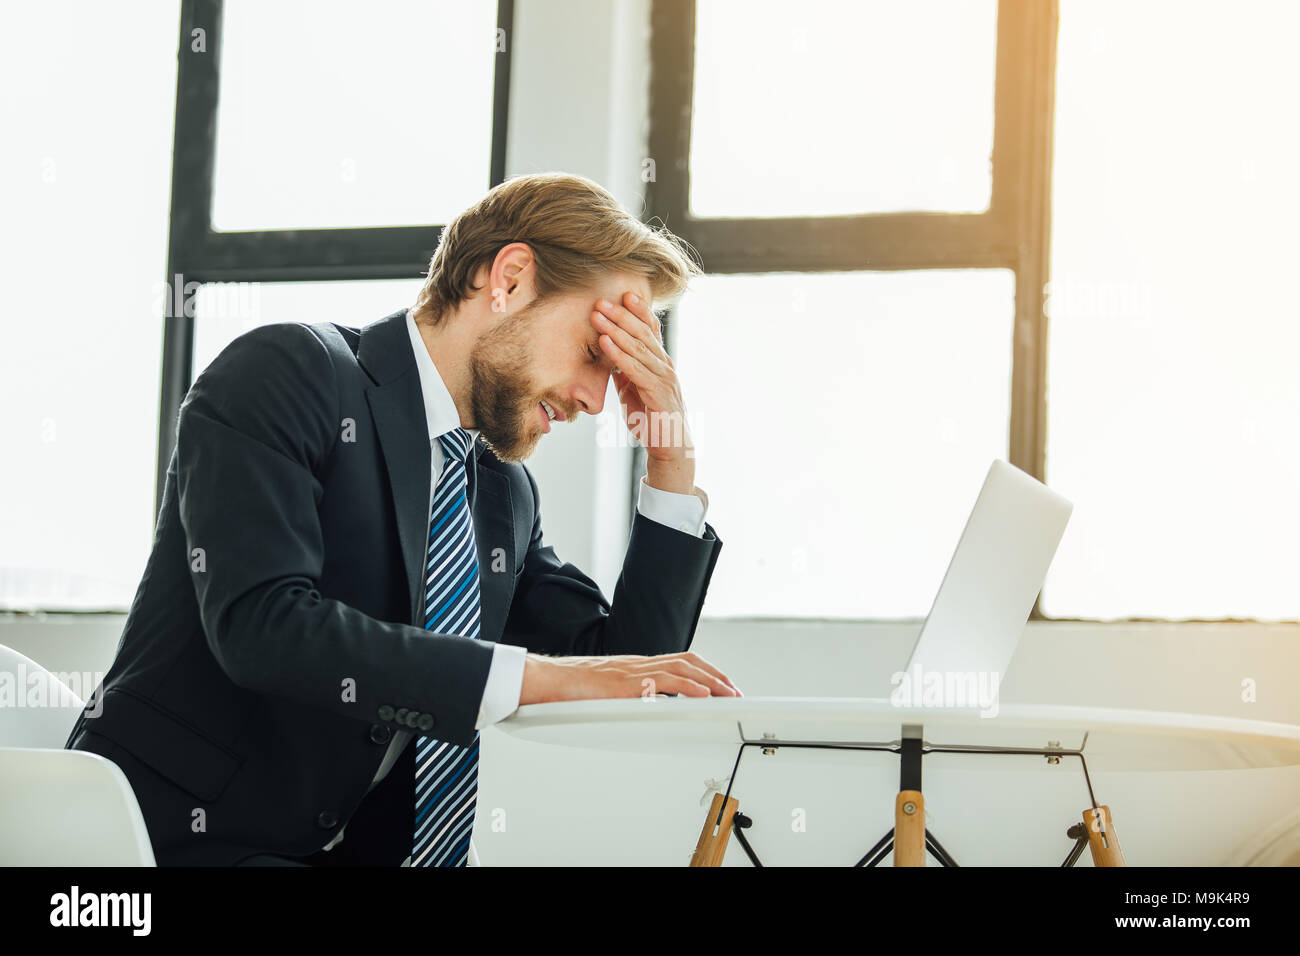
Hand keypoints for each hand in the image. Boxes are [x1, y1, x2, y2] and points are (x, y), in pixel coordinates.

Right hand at [520, 650, 741, 704]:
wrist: (546, 680)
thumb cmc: (569, 688)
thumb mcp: (606, 691)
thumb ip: (628, 695)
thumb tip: (650, 707)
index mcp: (636, 666)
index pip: (680, 660)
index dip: (705, 671)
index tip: (722, 685)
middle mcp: (639, 664)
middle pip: (689, 660)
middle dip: (716, 675)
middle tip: (735, 691)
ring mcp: (633, 671)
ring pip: (683, 668)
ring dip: (711, 682)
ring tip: (729, 694)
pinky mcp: (626, 684)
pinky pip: (663, 682)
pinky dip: (688, 688)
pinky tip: (703, 696)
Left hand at [591, 292, 695, 495]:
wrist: (669, 447)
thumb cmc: (651, 418)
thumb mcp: (633, 390)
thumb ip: (625, 371)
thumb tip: (610, 356)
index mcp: (661, 362)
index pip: (651, 331)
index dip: (639, 311)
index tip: (624, 294)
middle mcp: (665, 366)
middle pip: (643, 334)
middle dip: (621, 315)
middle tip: (602, 300)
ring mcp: (664, 378)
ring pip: (638, 348)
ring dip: (616, 329)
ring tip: (598, 315)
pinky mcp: (658, 393)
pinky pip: (635, 369)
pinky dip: (618, 354)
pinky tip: (605, 343)